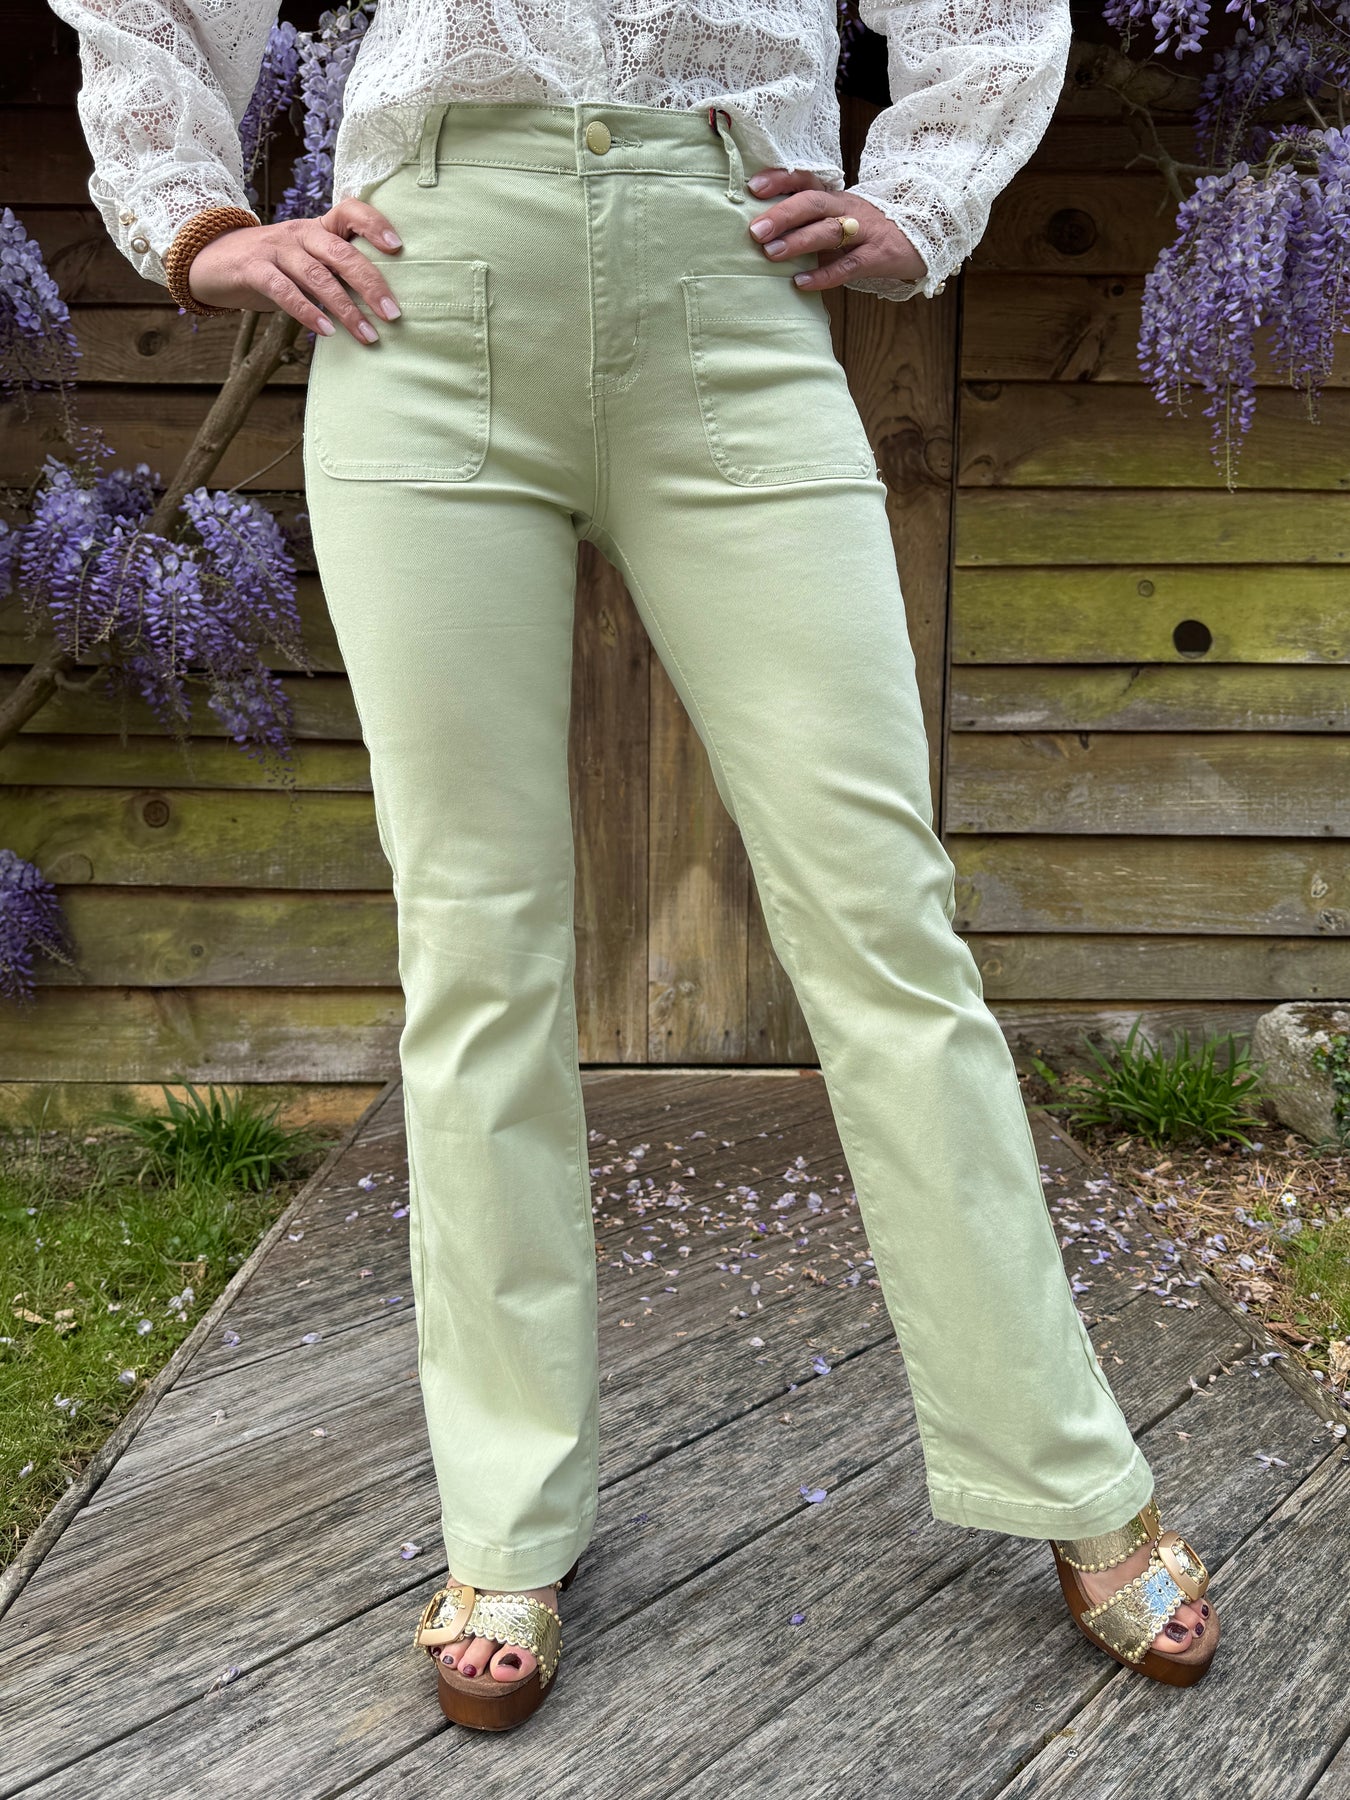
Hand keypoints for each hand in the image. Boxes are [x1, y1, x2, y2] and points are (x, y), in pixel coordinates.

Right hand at [187, 197, 405, 343]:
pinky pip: (284, 291)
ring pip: (317, 276)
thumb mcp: (305, 260)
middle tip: (393, 313)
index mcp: (318, 227)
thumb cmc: (273, 267)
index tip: (398, 248)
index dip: (374, 224)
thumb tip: (380, 301)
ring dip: (346, 309)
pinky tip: (326, 331)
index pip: (350, 211)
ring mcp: (276, 250)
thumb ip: (335, 272)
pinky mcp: (254, 270)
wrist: (214, 261)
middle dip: (371, 283)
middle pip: (341, 253)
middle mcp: (300, 234)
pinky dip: (307, 311)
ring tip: (368, 335)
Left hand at [744, 169, 927, 291]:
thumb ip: (811, 224)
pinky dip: (823, 275)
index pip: (806, 180)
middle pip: (814, 203)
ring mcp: (864, 231)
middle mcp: (849, 208)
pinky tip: (801, 283)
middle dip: (783, 215)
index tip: (753, 186)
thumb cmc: (869, 233)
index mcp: (837, 197)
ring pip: (829, 231)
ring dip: (798, 241)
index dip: (780, 180)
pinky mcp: (877, 256)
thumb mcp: (841, 221)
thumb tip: (768, 234)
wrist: (921, 239)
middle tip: (756, 230)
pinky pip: (847, 266)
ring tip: (771, 253)